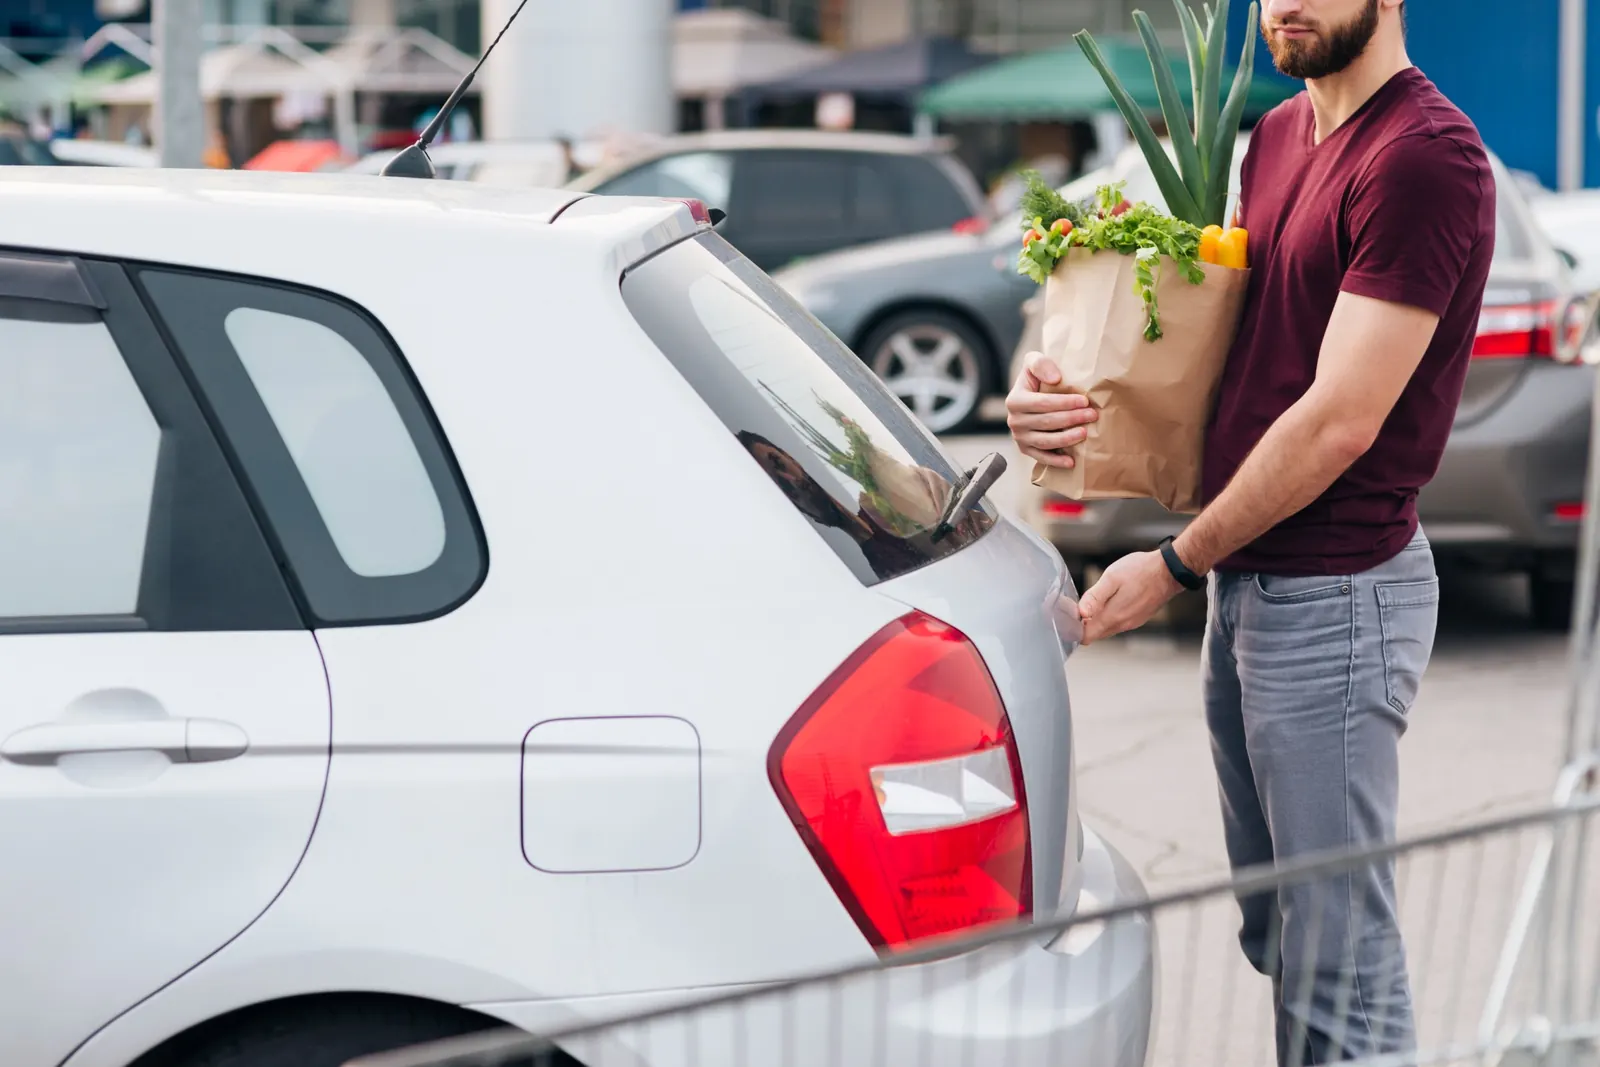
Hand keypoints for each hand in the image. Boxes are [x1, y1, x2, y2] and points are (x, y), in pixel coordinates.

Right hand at [1005, 352, 1097, 468]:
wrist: (1030, 395)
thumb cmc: (1037, 378)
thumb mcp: (1033, 362)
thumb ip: (1040, 364)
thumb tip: (1054, 379)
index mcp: (1015, 400)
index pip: (1042, 403)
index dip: (1064, 403)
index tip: (1085, 400)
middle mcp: (1014, 420)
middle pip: (1046, 422)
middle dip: (1071, 419)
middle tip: (1092, 415)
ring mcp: (1019, 437)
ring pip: (1045, 441)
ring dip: (1067, 438)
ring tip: (1085, 433)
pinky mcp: (1026, 449)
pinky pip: (1041, 457)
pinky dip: (1056, 461)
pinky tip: (1072, 462)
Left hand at [1077, 551, 1181, 644]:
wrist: (1169, 570)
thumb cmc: (1141, 571)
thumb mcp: (1112, 578)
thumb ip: (1094, 597)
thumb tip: (1080, 613)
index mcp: (1112, 617)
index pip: (1086, 637)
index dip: (1074, 628)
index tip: (1071, 614)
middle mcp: (1122, 624)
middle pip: (1095, 634)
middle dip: (1084, 624)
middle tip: (1081, 604)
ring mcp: (1132, 622)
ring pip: (1106, 628)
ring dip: (1097, 619)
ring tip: (1096, 600)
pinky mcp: (1138, 617)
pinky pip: (1118, 622)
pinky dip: (1110, 616)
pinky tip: (1112, 600)